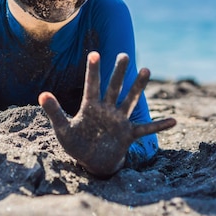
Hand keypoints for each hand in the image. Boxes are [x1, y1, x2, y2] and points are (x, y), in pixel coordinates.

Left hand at [39, 52, 175, 176]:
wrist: (92, 161)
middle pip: (114, 87)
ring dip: (137, 87)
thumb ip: (54, 111)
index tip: (94, 53)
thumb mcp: (63, 129)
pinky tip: (174, 121)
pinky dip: (159, 126)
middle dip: (119, 72)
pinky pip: (146, 129)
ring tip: (146, 69)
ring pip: (130, 100)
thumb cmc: (77, 144)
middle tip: (124, 54)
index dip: (93, 71)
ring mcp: (119, 121)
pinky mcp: (128, 134)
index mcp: (90, 107)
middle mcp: (107, 110)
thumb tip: (41, 93)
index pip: (92, 85)